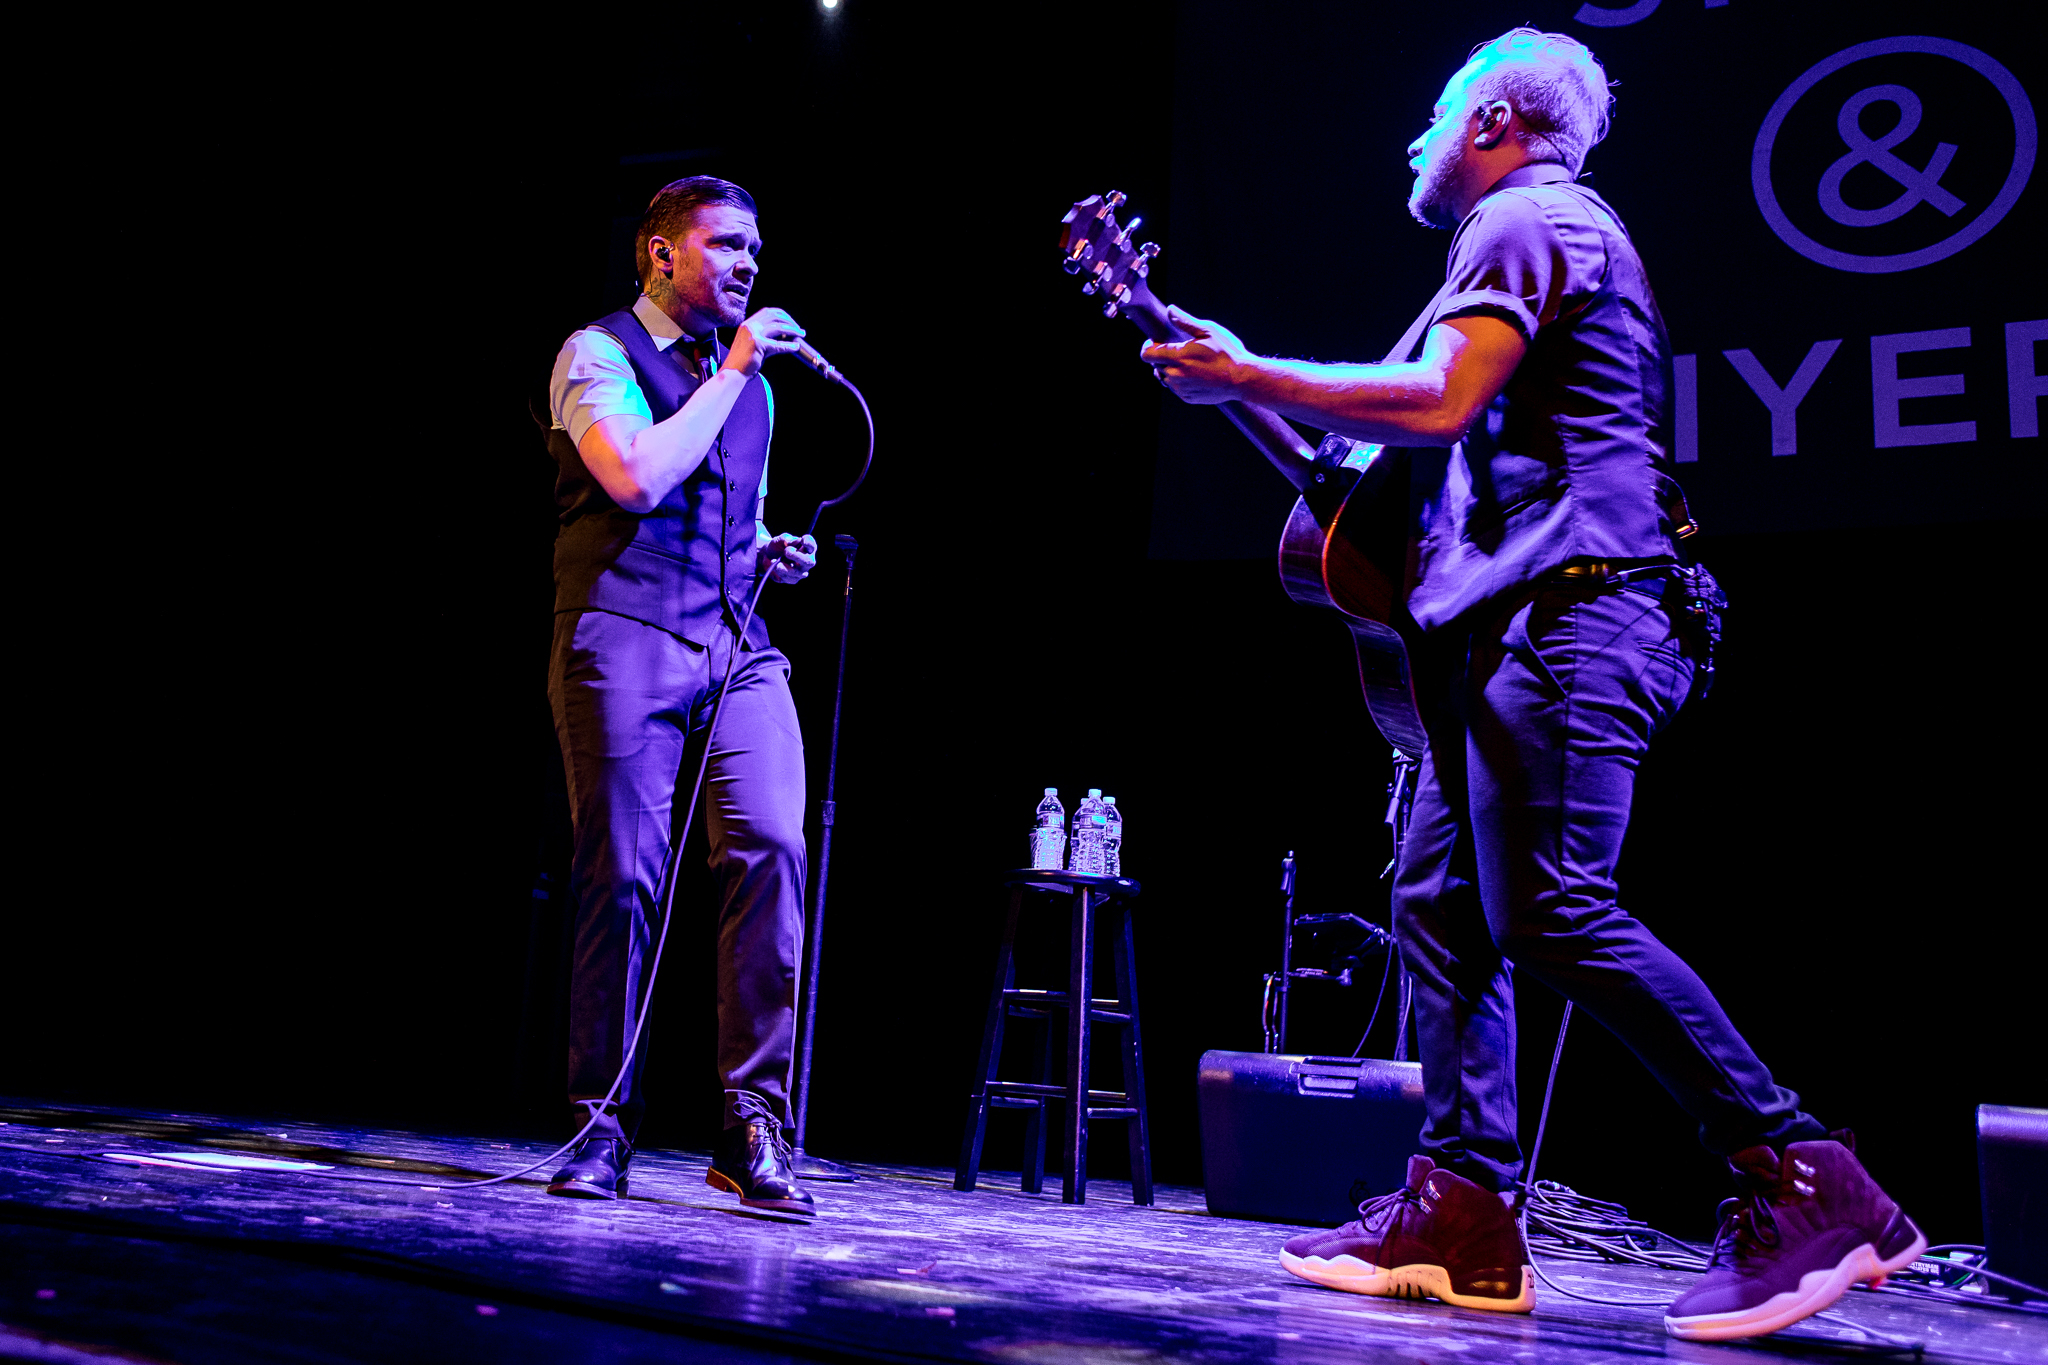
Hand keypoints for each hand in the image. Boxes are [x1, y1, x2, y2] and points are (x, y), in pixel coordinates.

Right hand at [721, 307, 806, 378]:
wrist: (732, 373)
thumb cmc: (743, 362)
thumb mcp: (752, 344)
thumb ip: (764, 337)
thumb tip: (784, 336)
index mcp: (747, 324)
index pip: (767, 312)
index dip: (781, 314)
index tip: (790, 321)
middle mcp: (749, 326)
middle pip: (774, 316)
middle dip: (789, 320)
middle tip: (799, 329)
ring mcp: (753, 334)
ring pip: (778, 327)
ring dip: (792, 330)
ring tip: (801, 334)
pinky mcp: (758, 345)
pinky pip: (778, 344)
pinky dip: (789, 345)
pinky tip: (796, 347)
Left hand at [758, 532, 817, 583]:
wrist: (767, 556)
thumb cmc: (778, 546)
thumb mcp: (779, 539)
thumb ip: (785, 538)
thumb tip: (789, 542)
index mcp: (807, 549)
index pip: (812, 546)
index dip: (809, 543)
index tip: (802, 539)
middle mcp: (807, 561)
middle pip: (809, 562)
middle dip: (797, 556)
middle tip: (786, 552)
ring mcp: (801, 572)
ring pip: (798, 572)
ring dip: (785, 567)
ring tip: (775, 561)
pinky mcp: (793, 580)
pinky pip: (789, 578)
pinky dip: (780, 572)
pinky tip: (774, 567)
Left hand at [1140, 306, 1257, 403]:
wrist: (1241, 378)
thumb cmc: (1227, 352)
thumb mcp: (1208, 330)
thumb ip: (1185, 321)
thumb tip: (1170, 310)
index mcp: (1178, 357)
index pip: (1146, 354)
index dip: (1148, 346)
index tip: (1156, 342)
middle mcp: (1176, 375)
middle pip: (1155, 365)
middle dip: (1162, 357)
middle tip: (1179, 350)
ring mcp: (1180, 388)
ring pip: (1164, 377)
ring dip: (1170, 369)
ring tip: (1190, 363)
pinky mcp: (1186, 397)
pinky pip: (1175, 388)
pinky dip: (1180, 381)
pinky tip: (1196, 374)